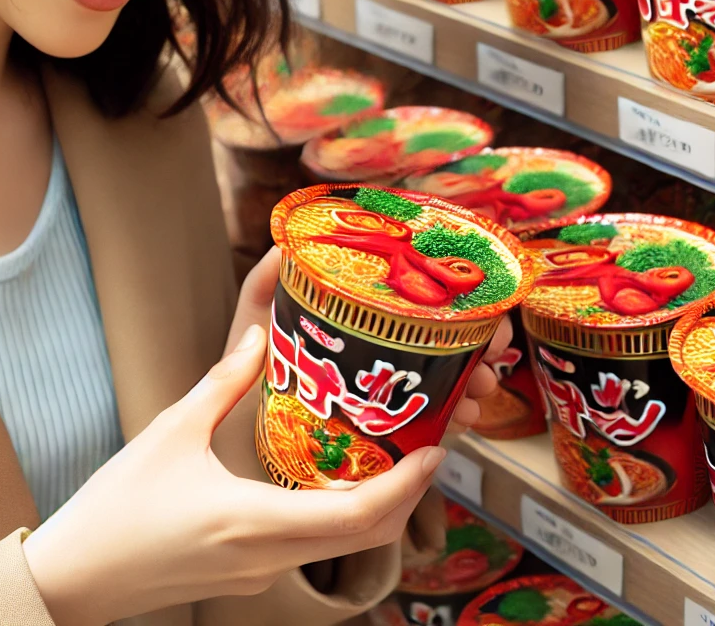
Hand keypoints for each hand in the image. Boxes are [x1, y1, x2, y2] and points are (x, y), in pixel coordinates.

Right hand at [24, 326, 440, 625]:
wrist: (75, 579)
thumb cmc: (114, 510)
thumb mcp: (170, 433)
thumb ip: (222, 382)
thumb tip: (259, 333)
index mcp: (254, 520)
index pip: (357, 514)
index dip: (407, 486)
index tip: (434, 449)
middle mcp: (268, 556)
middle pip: (366, 536)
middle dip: (408, 495)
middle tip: (427, 446)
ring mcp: (259, 573)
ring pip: (341, 546)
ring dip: (377, 508)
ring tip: (393, 458)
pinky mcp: (247, 575)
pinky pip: (312, 549)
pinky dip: (341, 518)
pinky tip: (337, 481)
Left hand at [227, 247, 515, 431]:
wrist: (221, 470)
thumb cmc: (232, 397)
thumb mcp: (248, 338)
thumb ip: (261, 293)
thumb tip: (283, 245)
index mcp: (348, 340)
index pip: (413, 319)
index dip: (455, 311)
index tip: (484, 307)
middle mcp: (369, 374)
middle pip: (440, 355)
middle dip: (476, 350)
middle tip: (494, 349)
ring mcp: (377, 415)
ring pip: (441, 395)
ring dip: (470, 386)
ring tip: (482, 386)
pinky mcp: (376, 455)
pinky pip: (423, 437)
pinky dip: (447, 426)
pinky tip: (460, 420)